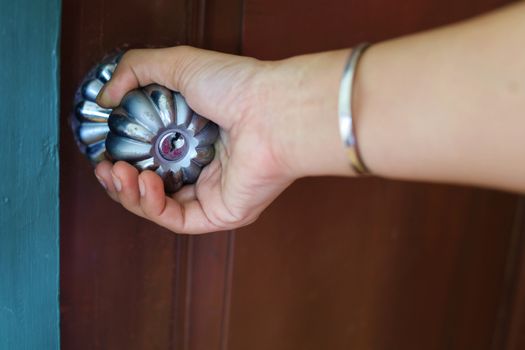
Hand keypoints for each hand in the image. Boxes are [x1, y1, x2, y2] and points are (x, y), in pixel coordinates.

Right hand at [94, 46, 352, 233]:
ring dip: (131, 195)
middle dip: (122, 182)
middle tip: (105, 168)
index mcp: (198, 138)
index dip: (125, 158)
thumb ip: (137, 70)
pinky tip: (143, 183)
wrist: (272, 110)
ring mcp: (214, 193)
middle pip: (153, 186)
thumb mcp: (178, 64)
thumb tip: (106, 97)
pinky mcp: (221, 214)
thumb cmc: (237, 87)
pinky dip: (152, 205)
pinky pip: (178, 220)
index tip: (104, 152)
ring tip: (117, 174)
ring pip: (161, 207)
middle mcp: (206, 168)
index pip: (154, 157)